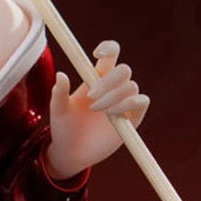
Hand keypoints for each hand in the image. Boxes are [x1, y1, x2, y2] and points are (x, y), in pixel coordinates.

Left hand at [44, 40, 149, 179]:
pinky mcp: (133, 117)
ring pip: (131, 86)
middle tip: (91, 96)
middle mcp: (113, 87)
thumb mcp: (58, 109)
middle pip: (123, 70)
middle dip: (109, 80)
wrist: (71, 152)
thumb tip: (60, 75)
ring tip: (98, 110)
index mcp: (95, 78)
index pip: (111, 54)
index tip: (96, 54)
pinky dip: (129, 103)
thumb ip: (59, 93)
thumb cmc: (63, 127)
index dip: (108, 48)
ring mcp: (125, 101)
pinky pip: (141, 101)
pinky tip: (113, 113)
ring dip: (114, 96)